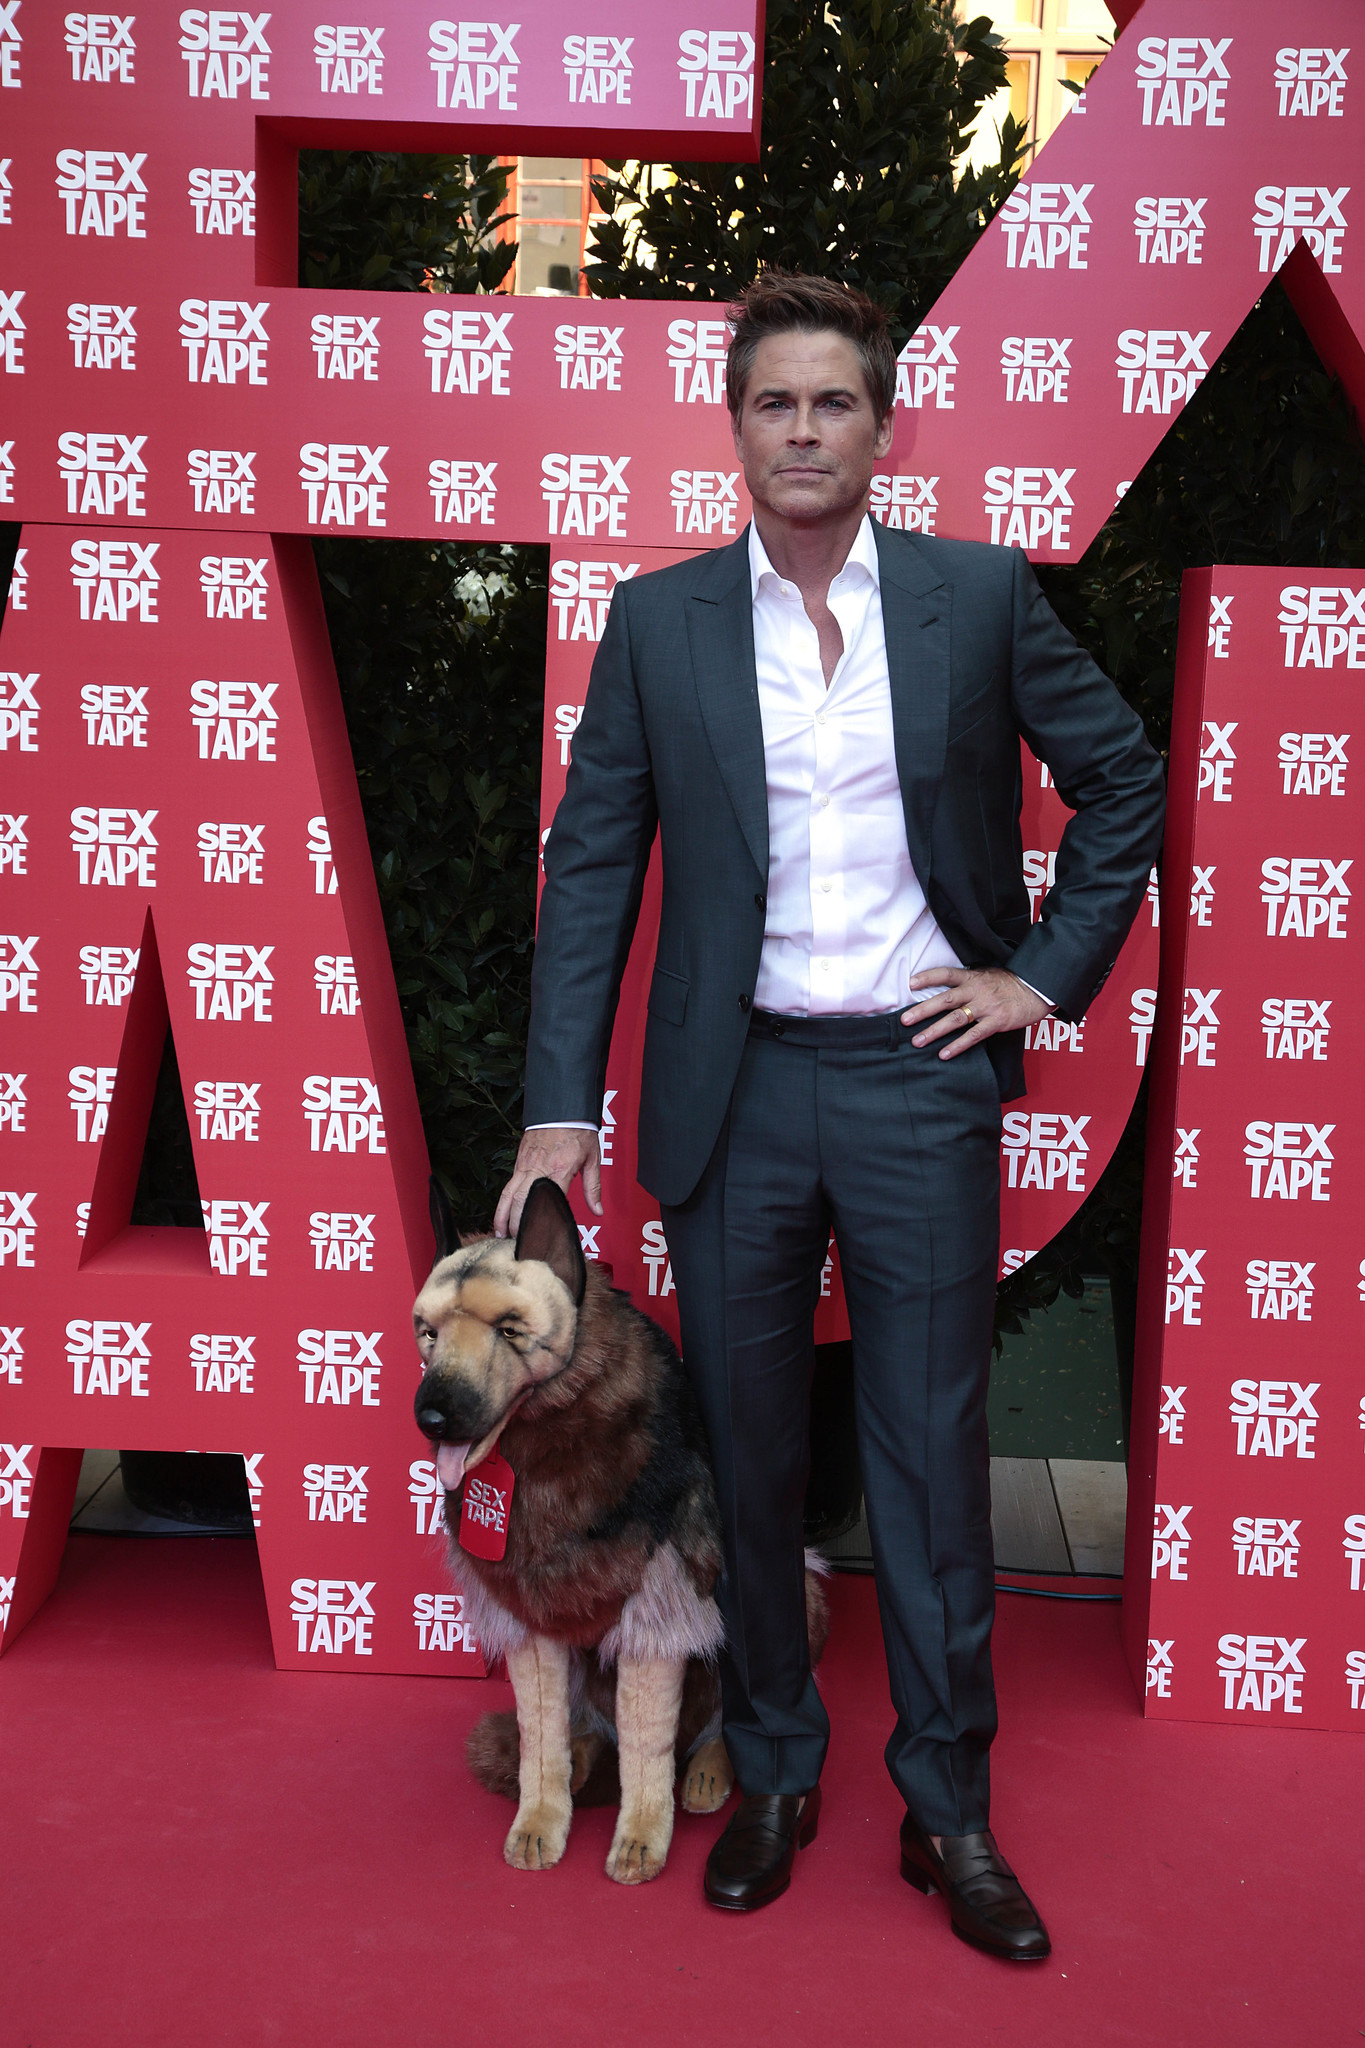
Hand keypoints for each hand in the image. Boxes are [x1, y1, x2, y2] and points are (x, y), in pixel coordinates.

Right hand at [494, 1127, 601, 1237]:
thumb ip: (593, 1188)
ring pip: (508, 1195)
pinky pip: (508, 1185)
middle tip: (516, 1243)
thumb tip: (598, 1211)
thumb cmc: (579, 1131)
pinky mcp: (519, 1161)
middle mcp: (538, 1169)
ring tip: (500, 1235)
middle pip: (521, 1202)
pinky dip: (503, 1203)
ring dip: (503, 1216)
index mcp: (559, 1170)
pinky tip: (502, 1215)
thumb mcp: (593, 1159)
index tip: (538, 1238)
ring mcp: (525, 1165)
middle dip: (516, 1225)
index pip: (547, 1202)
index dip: (541, 1221)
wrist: (562, 1107)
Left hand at [901, 966, 1051, 1059]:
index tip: (911, 983)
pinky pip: (974, 1036)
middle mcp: (977, 990)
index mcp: (973, 977)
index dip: (928, 977)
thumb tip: (946, 988)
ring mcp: (986, 1007)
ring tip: (918, 1041)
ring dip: (935, 1031)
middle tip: (904, 1020)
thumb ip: (968, 981)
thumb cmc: (1011, 983)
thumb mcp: (988, 975)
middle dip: (923, 1010)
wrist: (1038, 989)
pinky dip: (958, 1046)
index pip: (946, 974)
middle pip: (945, 999)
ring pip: (956, 1019)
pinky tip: (944, 1054)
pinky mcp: (997, 1021)